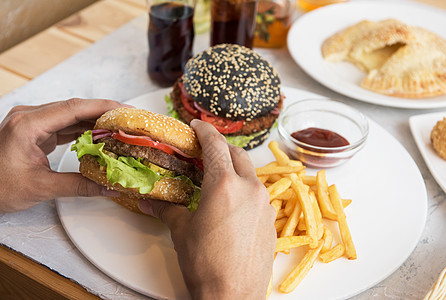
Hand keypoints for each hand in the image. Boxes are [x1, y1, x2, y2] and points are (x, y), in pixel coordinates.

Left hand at [0, 98, 127, 212]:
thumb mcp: (40, 188)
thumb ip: (79, 185)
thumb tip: (109, 186)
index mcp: (28, 125)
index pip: (73, 108)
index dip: (103, 107)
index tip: (126, 110)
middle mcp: (29, 117)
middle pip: (74, 108)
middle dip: (104, 114)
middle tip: (128, 121)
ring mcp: (30, 122)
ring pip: (70, 115)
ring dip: (95, 122)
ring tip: (119, 130)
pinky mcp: (33, 131)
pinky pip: (63, 125)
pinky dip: (82, 130)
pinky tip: (99, 136)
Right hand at [139, 119, 276, 298]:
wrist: (233, 295)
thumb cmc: (205, 264)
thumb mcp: (182, 232)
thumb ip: (169, 210)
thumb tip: (152, 202)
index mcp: (224, 185)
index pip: (215, 145)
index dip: (205, 131)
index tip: (197, 125)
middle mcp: (249, 189)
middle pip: (237, 154)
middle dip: (221, 147)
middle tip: (206, 150)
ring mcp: (264, 204)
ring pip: (250, 174)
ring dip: (235, 169)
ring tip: (218, 178)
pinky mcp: (271, 220)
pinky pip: (258, 194)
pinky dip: (244, 190)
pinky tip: (233, 204)